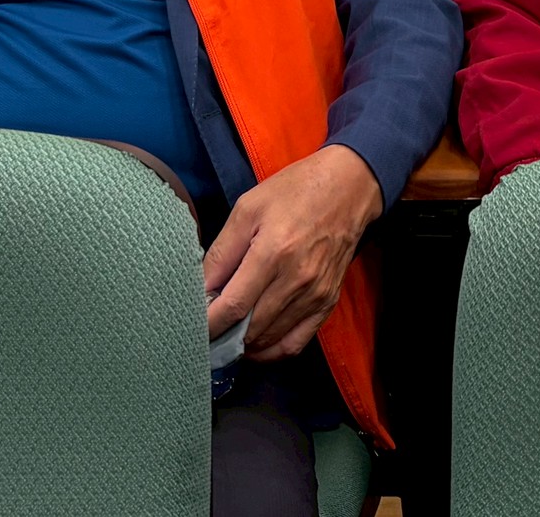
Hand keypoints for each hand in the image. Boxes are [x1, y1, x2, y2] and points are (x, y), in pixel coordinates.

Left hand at [203, 144, 382, 361]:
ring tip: (225, 335)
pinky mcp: (327, 302)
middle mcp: (296, 280)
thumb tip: (201, 289)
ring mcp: (315, 295)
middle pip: (249, 329)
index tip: (190, 327)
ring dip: (242, 344)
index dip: (207, 324)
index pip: (232, 306)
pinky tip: (254, 344)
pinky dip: (271, 351)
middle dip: (221, 335)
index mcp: (273, 253)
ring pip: (269, 340)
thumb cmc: (295, 191)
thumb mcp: (248, 208)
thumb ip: (222, 252)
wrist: (349, 187)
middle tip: (204, 331)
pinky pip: (295, 344)